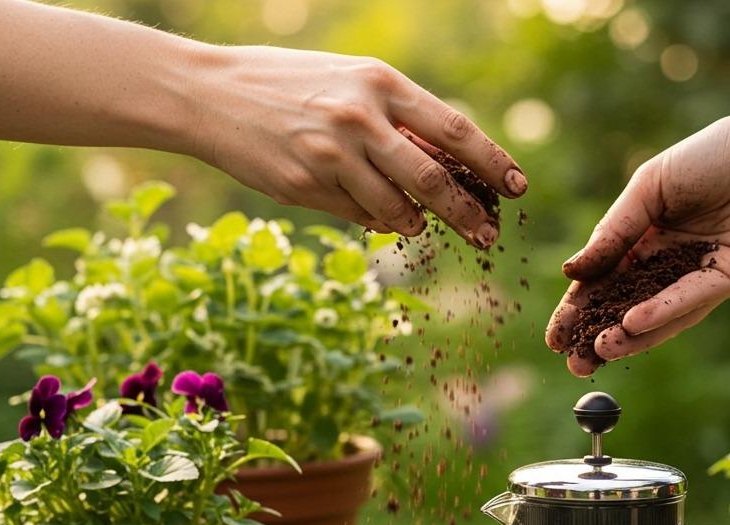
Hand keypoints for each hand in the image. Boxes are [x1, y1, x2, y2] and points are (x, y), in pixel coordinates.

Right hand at [190, 47, 526, 247]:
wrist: (211, 94)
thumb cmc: (291, 86)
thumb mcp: (351, 83)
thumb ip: (397, 121)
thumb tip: (444, 168)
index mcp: (381, 83)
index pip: (453, 129)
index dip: (491, 162)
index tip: (517, 187)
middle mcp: (361, 118)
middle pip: (434, 181)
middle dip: (469, 215)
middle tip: (489, 236)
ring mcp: (333, 155)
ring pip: (397, 211)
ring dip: (415, 224)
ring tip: (418, 225)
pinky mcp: (308, 187)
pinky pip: (359, 218)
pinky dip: (375, 221)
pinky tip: (369, 211)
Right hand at [546, 112, 729, 374]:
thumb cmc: (716, 154)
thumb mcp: (651, 187)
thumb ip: (615, 230)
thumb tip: (572, 271)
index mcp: (645, 240)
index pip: (603, 284)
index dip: (578, 311)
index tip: (555, 337)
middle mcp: (670, 264)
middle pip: (626, 308)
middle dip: (597, 337)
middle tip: (573, 362)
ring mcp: (700, 276)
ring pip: (658, 315)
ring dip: (628, 337)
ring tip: (598, 352)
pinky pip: (692, 299)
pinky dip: (662, 312)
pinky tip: (634, 322)